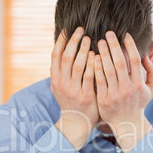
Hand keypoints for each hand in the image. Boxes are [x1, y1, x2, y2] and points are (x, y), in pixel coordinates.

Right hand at [50, 27, 98, 149]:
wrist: (76, 123)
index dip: (62, 41)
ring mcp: (73, 90)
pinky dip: (92, 65)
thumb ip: (61, 71)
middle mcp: (61, 84)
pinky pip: (89, 77)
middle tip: (82, 30)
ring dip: (83, 50)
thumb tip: (62, 51)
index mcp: (55, 79)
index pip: (55, 55)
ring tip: (90, 39)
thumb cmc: (71, 101)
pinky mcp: (85, 96)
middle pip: (66, 57)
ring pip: (77, 66)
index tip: (69, 29)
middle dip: (74, 42)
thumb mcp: (61, 87)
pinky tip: (97, 56)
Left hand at [94, 31, 152, 152]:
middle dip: (114, 46)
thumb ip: (152, 72)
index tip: (124, 35)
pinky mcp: (104, 100)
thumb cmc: (139, 104)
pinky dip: (96, 69)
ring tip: (99, 42)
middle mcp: (127, 88)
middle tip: (108, 34)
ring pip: (108, 71)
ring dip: (103, 54)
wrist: (127, 124)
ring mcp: (115, 95)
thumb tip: (146, 56)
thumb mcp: (152, 89)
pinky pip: (99, 81)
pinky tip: (93, 58)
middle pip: (120, 63)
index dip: (130, 46)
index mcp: (139, 84)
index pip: (135, 60)